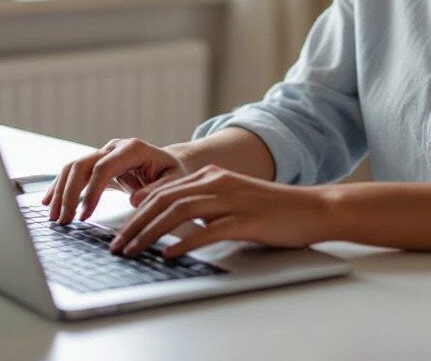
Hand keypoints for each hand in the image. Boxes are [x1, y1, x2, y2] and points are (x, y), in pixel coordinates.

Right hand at [41, 137, 188, 223]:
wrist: (170, 162)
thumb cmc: (174, 173)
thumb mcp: (175, 182)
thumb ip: (157, 190)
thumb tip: (136, 201)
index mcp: (133, 149)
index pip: (104, 167)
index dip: (91, 191)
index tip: (84, 215)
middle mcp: (114, 147)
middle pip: (83, 165)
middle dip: (69, 193)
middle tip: (63, 221)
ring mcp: (104, 153)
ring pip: (73, 167)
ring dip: (60, 192)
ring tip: (55, 217)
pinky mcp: (97, 164)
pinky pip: (73, 173)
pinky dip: (60, 186)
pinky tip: (49, 202)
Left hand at [108, 165, 328, 258]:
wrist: (312, 208)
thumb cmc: (273, 210)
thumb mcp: (233, 201)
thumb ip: (206, 208)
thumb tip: (174, 226)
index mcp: (212, 176)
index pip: (164, 191)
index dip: (138, 211)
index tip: (121, 229)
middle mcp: (217, 182)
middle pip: (164, 200)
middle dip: (136, 224)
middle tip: (118, 245)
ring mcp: (231, 199)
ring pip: (179, 212)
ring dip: (151, 233)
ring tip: (134, 250)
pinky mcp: (245, 219)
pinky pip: (208, 230)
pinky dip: (185, 242)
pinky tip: (170, 254)